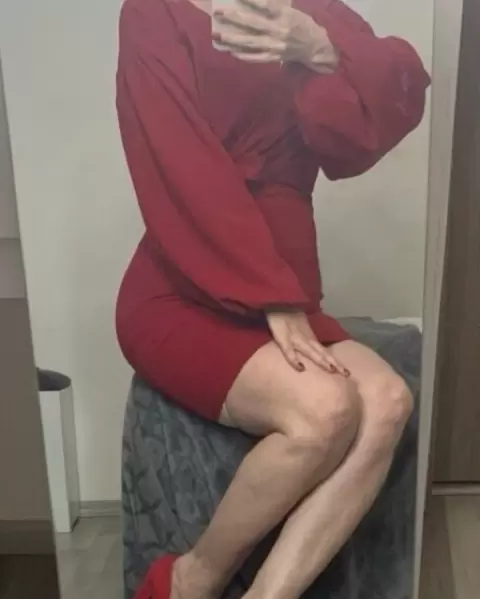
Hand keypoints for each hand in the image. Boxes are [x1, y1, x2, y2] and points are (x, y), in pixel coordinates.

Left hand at [212, 0, 338, 71]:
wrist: (316, 49)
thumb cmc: (305, 26)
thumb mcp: (293, 11)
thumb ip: (276, 9)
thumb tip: (257, 4)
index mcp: (285, 17)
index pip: (265, 6)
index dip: (250, 0)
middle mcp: (278, 32)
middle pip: (252, 24)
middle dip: (233, 18)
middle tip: (218, 12)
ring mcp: (274, 47)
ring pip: (249, 43)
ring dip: (231, 39)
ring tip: (217, 35)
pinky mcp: (273, 58)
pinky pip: (254, 57)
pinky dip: (242, 54)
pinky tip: (230, 51)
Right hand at [266, 310, 349, 374]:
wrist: (280, 303)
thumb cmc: (289, 314)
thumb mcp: (302, 325)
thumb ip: (308, 335)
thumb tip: (316, 344)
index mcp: (311, 338)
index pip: (325, 352)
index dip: (335, 361)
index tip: (347, 372)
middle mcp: (307, 340)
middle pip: (323, 354)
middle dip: (334, 364)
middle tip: (347, 374)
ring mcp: (297, 340)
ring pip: (311, 353)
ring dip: (322, 361)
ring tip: (332, 370)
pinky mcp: (283, 340)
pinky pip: (289, 352)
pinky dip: (295, 360)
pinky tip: (301, 368)